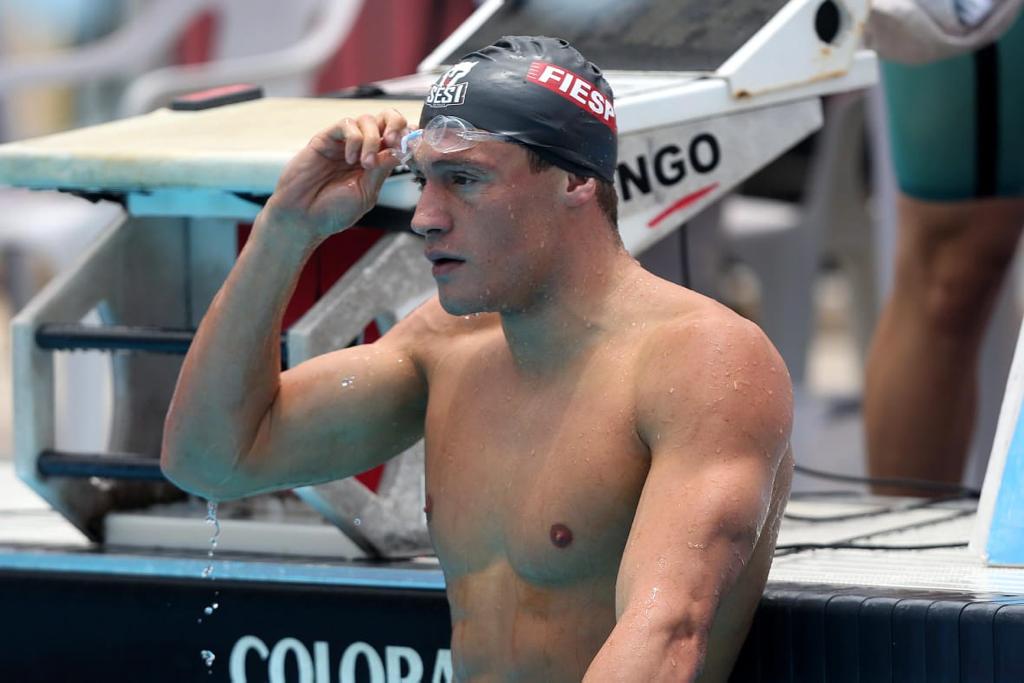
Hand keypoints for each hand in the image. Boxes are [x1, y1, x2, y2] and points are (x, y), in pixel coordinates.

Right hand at [263, 110, 408, 243]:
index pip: (398, 138)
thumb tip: (403, 149)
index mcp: (376, 163)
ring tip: (365, 164)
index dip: (407, 135)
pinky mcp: (326, 138)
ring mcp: (344, 143)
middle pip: (386, 118)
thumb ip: (383, 170)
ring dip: (372, 139)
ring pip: (368, 120)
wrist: (303, 217)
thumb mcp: (366, 193)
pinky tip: (349, 159)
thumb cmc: (332, 212)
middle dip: (395, 124)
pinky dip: (354, 139)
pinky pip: (347, 124)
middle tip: (392, 142)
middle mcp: (362, 149)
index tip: (410, 144)